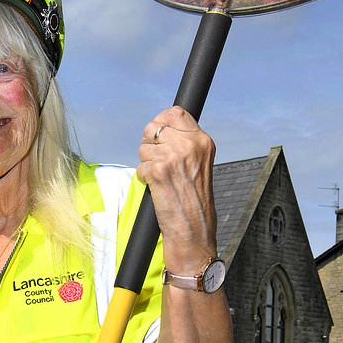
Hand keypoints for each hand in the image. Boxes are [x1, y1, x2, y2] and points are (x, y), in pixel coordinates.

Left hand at [137, 107, 217, 266]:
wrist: (195, 230)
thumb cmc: (195, 201)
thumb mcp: (199, 165)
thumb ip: (185, 144)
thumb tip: (161, 128)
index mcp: (202, 141)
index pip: (175, 112)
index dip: (161, 122)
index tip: (159, 137)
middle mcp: (190, 145)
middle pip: (153, 127)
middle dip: (150, 144)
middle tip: (159, 164)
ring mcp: (174, 156)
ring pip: (143, 147)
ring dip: (147, 163)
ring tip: (162, 179)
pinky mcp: (159, 171)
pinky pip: (140, 166)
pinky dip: (144, 178)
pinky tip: (157, 188)